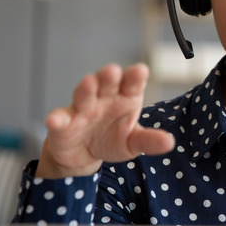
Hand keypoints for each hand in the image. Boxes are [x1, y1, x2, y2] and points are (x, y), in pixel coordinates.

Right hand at [35, 63, 174, 178]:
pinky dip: (56, 119)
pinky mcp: (63, 123)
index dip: (135, 76)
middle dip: (109, 76)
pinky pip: (60, 119)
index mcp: (126, 98)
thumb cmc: (113, 139)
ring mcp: (82, 108)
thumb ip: (149, 141)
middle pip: (107, 83)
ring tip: (88, 83)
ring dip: (85, 88)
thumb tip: (170, 143)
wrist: (84, 155)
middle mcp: (104, 98)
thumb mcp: (133, 142)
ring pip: (84, 94)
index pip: (132, 83)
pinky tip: (55, 120)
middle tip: (113, 71)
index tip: (140, 71)